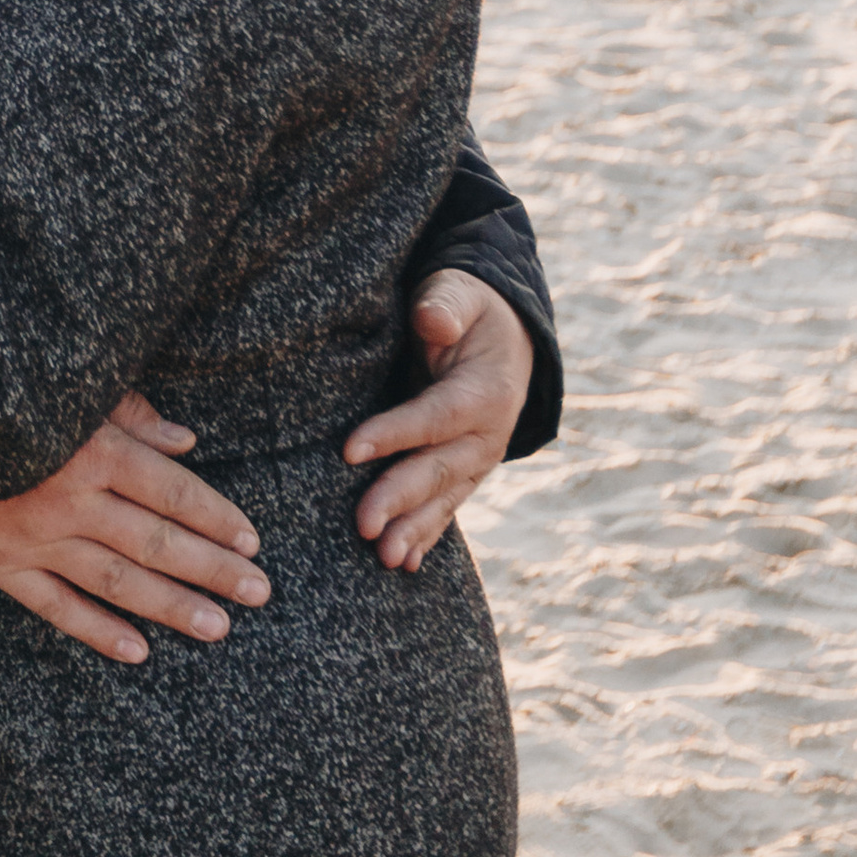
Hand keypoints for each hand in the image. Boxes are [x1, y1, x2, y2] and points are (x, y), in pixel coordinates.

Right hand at [0, 394, 269, 668]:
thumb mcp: (64, 388)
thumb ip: (128, 413)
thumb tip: (187, 441)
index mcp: (90, 449)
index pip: (170, 490)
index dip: (215, 516)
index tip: (253, 540)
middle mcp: (68, 500)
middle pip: (156, 542)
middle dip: (213, 569)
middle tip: (259, 592)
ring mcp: (33, 540)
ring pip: (117, 582)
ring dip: (171, 607)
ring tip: (218, 628)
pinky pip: (56, 608)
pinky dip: (98, 631)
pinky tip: (138, 651)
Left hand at [343, 272, 533, 571]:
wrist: (508, 336)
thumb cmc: (469, 308)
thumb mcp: (460, 293)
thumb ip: (446, 304)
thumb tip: (433, 321)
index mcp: (485, 392)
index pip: (434, 417)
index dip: (394, 433)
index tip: (349, 450)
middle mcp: (488, 434)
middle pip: (438, 469)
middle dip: (400, 498)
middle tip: (363, 525)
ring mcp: (478, 460)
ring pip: (444, 499)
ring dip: (413, 530)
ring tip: (383, 558)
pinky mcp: (465, 473)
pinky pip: (446, 508)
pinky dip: (427, 536)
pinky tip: (405, 563)